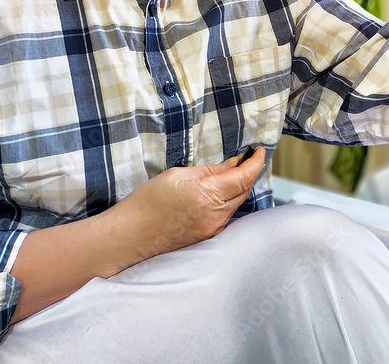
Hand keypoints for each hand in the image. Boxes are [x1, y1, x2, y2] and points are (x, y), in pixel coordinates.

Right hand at [103, 147, 265, 268]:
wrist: (129, 236)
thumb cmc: (146, 202)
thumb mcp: (177, 175)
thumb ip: (210, 170)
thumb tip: (233, 163)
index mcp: (206, 195)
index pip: (244, 177)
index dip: (256, 163)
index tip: (260, 151)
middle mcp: (214, 215)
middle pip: (245, 190)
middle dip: (250, 172)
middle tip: (250, 156)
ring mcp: (212, 228)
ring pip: (237, 203)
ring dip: (241, 186)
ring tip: (237, 170)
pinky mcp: (207, 236)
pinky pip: (227, 214)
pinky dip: (230, 199)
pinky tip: (223, 190)